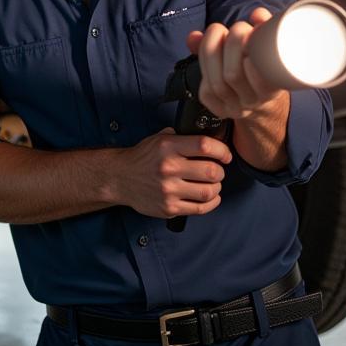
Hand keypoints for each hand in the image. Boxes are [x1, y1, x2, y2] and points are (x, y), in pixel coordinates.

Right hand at [115, 128, 231, 218]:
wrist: (120, 178)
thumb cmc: (142, 158)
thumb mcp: (158, 139)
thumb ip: (181, 137)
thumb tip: (207, 137)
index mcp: (168, 147)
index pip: (204, 145)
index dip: (222, 150)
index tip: (225, 155)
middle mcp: (169, 168)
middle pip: (211, 171)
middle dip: (220, 171)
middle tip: (218, 170)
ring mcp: (169, 190)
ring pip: (208, 191)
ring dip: (217, 187)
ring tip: (213, 184)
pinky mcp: (169, 207)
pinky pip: (200, 208)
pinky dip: (211, 202)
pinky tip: (211, 197)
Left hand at [186, 7, 287, 121]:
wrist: (262, 100)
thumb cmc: (267, 66)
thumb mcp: (272, 49)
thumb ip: (267, 28)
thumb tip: (258, 13)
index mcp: (273, 90)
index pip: (261, 77)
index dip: (251, 53)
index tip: (251, 32)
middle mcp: (254, 102)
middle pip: (232, 75)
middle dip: (229, 44)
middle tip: (235, 28)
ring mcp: (236, 108)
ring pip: (216, 83)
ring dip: (211, 52)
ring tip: (219, 34)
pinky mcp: (218, 110)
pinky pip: (206, 92)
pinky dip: (204, 67)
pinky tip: (210, 54)